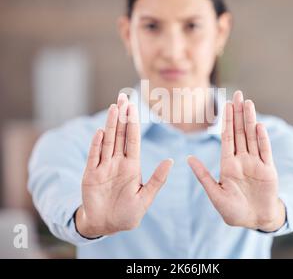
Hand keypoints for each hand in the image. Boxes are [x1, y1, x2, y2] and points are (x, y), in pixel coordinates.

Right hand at [76, 93, 173, 237]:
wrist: (106, 225)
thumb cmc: (127, 214)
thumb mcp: (145, 198)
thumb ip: (157, 179)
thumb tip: (171, 160)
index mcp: (132, 166)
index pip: (133, 140)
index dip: (133, 123)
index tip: (134, 107)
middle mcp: (117, 162)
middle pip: (120, 135)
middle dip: (122, 116)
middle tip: (123, 97)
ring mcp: (104, 167)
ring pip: (108, 141)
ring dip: (111, 125)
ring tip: (114, 108)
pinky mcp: (91, 175)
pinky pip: (94, 157)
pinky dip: (97, 145)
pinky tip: (101, 132)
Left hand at [188, 90, 285, 231]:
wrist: (254, 220)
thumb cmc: (233, 210)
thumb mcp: (215, 193)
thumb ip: (202, 175)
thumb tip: (187, 158)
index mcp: (228, 164)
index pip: (227, 137)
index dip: (226, 120)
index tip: (225, 104)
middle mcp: (242, 160)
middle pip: (239, 132)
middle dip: (238, 113)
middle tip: (238, 94)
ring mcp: (255, 163)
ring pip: (252, 137)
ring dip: (250, 120)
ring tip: (248, 103)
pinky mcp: (268, 170)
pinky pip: (264, 151)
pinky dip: (262, 139)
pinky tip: (258, 125)